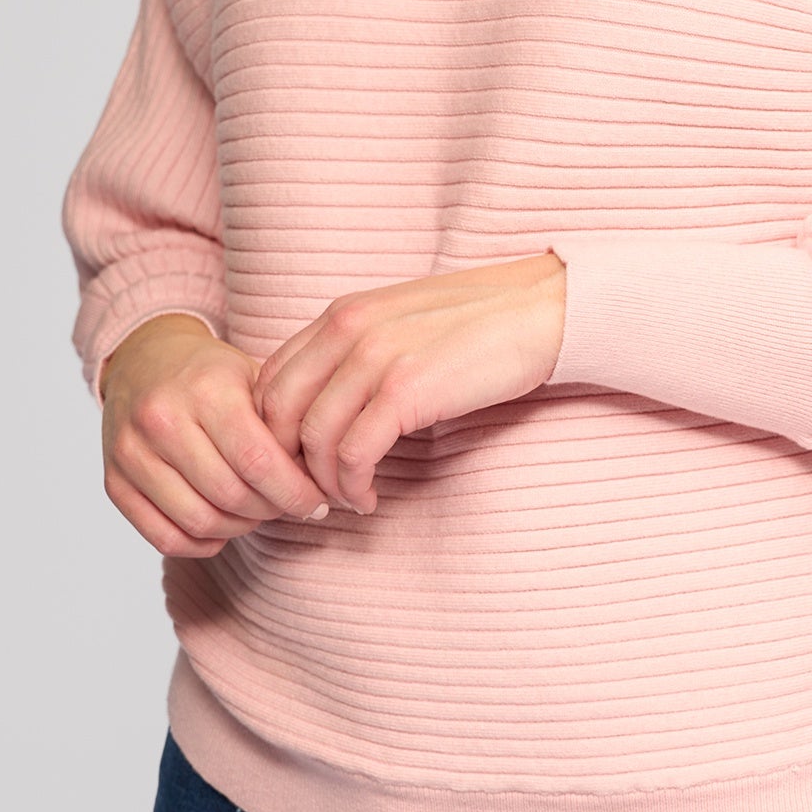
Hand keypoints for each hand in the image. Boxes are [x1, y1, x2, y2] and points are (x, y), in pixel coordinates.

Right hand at [100, 314, 334, 557]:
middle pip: (231, 495)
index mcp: (204, 388)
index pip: (258, 461)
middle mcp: (160, 418)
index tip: (318, 503)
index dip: (296, 492)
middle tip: (290, 506)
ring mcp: (130, 453)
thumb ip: (285, 422)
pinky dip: (202, 542)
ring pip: (199, 521)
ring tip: (258, 511)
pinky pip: (165, 537)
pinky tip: (223, 526)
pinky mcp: (113, 482)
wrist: (143, 361)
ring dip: (240, 528)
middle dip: (272, 510)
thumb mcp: (252, 377)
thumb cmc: (209, 374)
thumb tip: (325, 479)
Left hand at [253, 253, 567, 513]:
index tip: (296, 466)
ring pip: (313, 439)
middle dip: (286, 465)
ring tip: (348, 500)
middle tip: (310, 494)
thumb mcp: (401, 324)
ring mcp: (374, 357)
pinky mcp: (406, 389)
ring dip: (323, 484)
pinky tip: (370, 496)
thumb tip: (326, 407)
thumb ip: (357, 353)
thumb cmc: (478, 325)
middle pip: (278, 412)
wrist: (541, 311)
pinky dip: (354, 485)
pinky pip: (354, 454)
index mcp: (341, 314)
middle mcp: (347, 330)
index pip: (270, 380)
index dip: (271, 433)